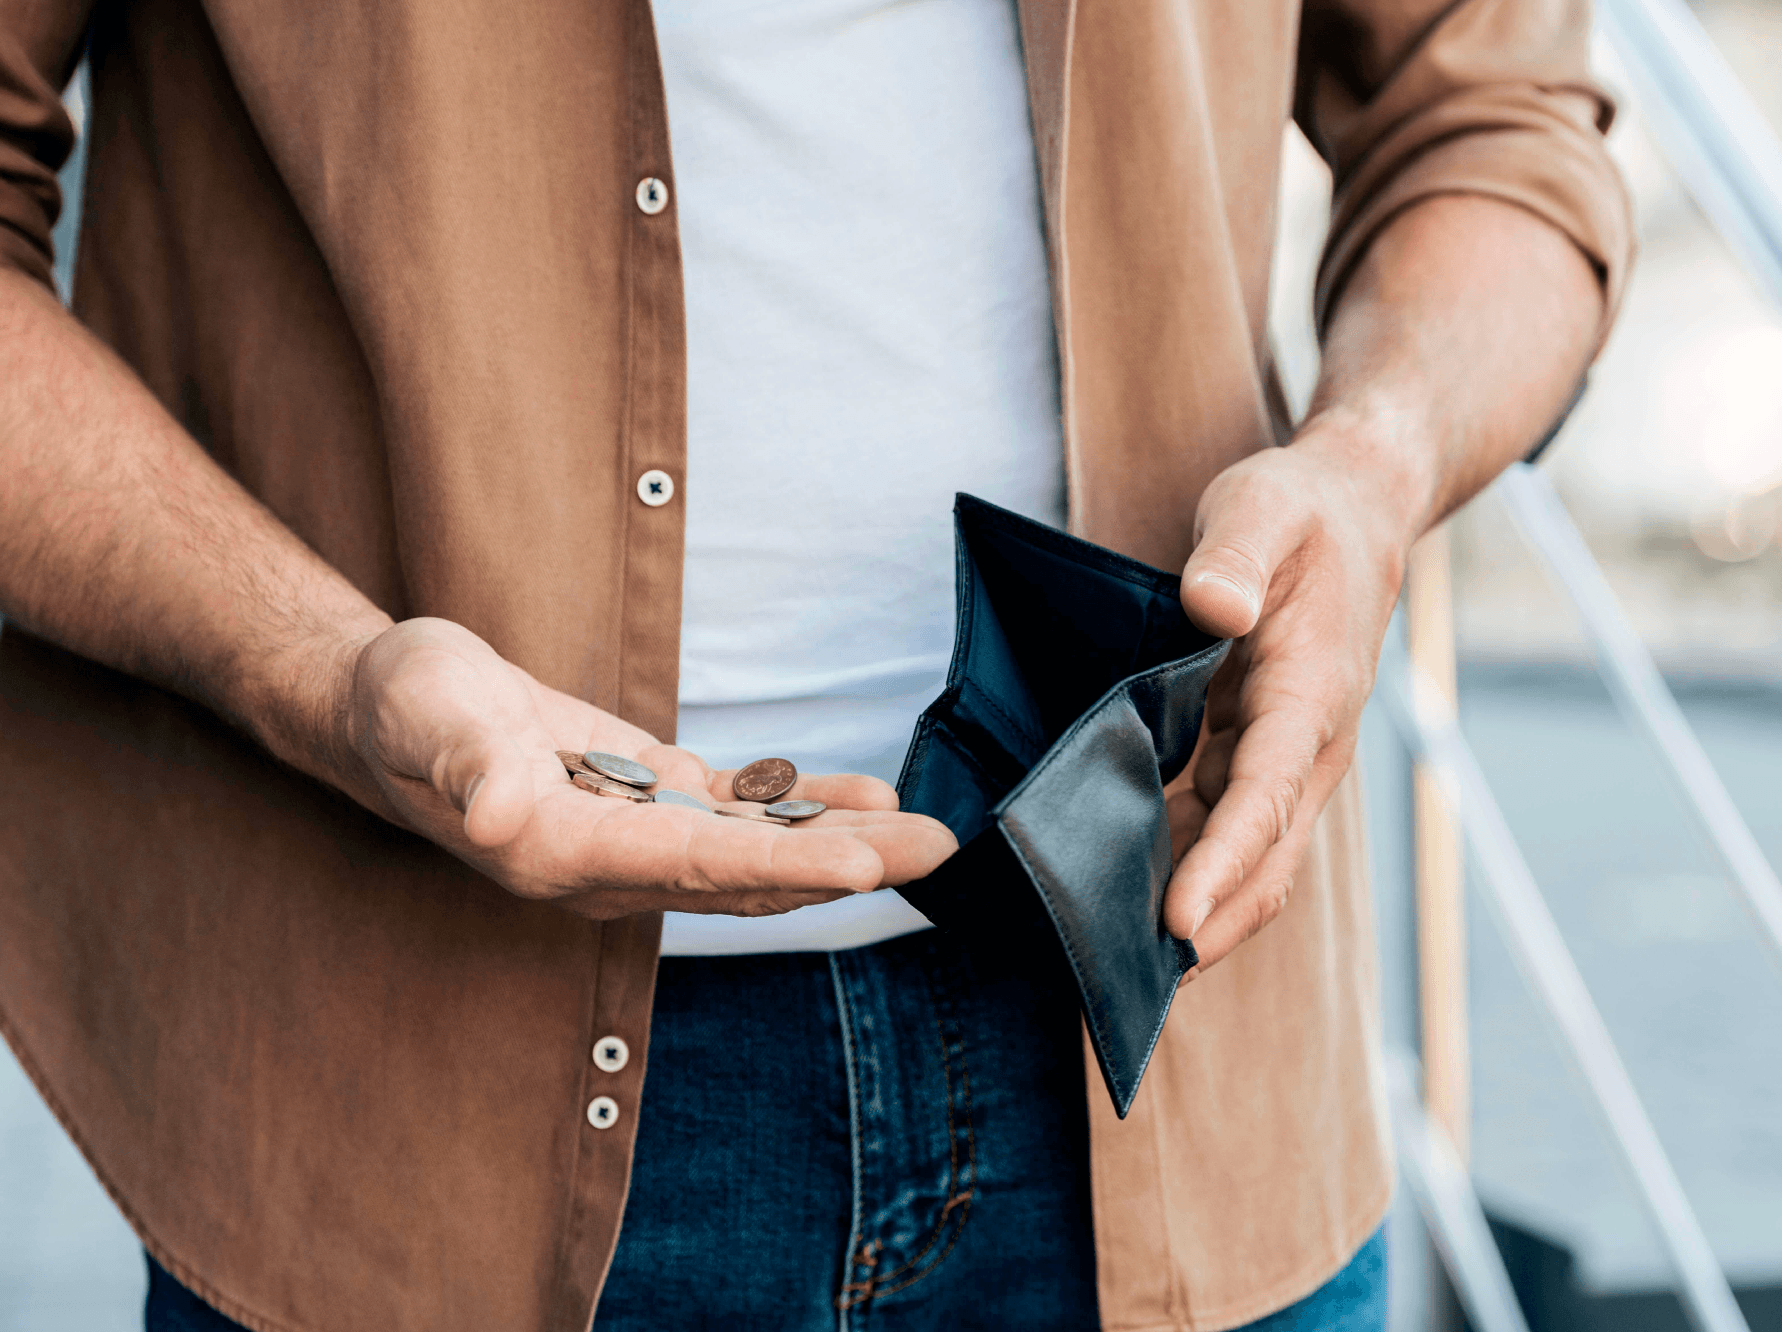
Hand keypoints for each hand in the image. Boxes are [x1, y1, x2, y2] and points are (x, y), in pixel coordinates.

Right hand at [328, 617, 957, 918]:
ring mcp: (636, 837)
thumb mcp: (425, 717)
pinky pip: (740, 813)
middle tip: (937, 852)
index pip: (689, 865)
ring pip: (754, 849)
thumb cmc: (406, 709)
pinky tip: (865, 795)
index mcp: (559, 851)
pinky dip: (803, 806)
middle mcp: (609, 863)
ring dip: (842, 841)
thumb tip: (494, 816)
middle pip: (744, 873)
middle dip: (843, 865)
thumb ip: (466, 767)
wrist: (396, 708)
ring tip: (928, 833)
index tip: (862, 865)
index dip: (780, 866)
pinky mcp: (650, 802)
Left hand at [1162, 427, 1410, 970]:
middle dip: (1210, 924)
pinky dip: (1182, 869)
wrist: (1354, 512)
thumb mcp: (1262, 507)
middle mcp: (1308, 744)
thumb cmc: (1302, 512)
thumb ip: (1236, 557)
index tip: (1180, 922)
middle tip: (1130, 982)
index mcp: (1313, 693)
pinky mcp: (1258, 755)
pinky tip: (1120, 893)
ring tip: (1113, 962)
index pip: (1269, 795)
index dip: (1224, 863)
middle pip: (1265, 857)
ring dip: (1194, 912)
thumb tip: (1213, 607)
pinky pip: (1223, 828)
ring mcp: (1285, 757)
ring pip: (1246, 857)